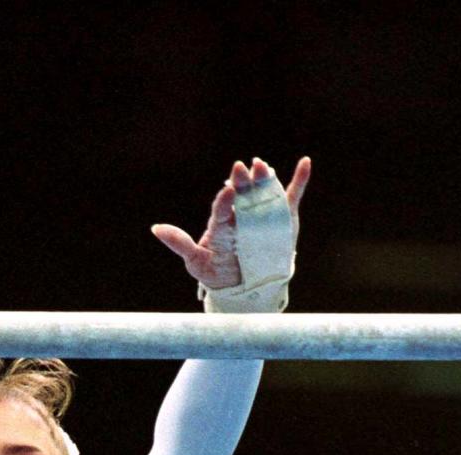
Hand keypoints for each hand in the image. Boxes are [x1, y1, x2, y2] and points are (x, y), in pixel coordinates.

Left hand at [151, 157, 310, 289]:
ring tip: (262, 166)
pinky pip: (291, 196)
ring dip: (265, 178)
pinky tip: (305, 163)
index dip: (224, 201)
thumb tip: (156, 229)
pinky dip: (299, 180)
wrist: (243, 284)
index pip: (222, 209)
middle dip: (241, 182)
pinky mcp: (283, 216)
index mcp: (222, 223)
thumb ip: (180, 244)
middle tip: (240, 168)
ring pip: (265, 192)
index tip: (226, 192)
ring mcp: (263, 212)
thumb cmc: (217, 271)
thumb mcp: (196, 261)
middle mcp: (242, 213)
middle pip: (242, 194)